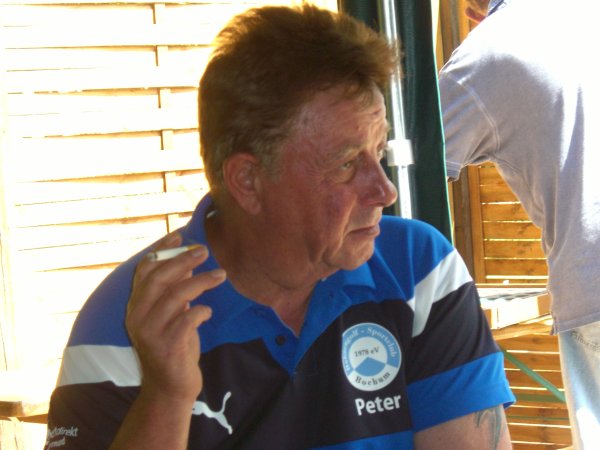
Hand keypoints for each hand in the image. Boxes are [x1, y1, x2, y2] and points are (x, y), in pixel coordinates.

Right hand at [126, 233, 225, 402]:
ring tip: (221, 275)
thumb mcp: (172, 314)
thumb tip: (188, 260)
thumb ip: (175, 289)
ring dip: (201, 281)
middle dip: (183, 259)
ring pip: (175, 296)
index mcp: (136, 305)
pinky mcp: (167, 347)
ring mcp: (150, 332)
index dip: (161, 249)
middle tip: (204, 251)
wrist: (170, 387)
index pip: (144, 270)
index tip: (180, 234)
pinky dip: (201, 311)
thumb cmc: (174, 345)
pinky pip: (186, 319)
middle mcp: (137, 316)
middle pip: (158, 278)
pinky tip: (208, 312)